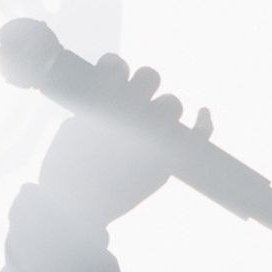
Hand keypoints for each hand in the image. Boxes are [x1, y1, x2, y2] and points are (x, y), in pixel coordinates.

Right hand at [37, 53, 213, 226]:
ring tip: (149, 120)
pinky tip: (203, 112)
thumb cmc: (67, 167)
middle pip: (150, 77)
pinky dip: (204, 122)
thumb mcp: (72, 128)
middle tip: (129, 98)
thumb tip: (111, 96)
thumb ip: (94, 108)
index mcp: (106, 100)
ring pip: (172, 102)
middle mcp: (134, 111)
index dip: (114, 66)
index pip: (119, 65)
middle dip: (140, 84)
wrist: (77, 206)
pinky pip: (199, 134)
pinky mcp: (169, 157)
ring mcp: (156, 133)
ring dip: (161, 107)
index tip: (109, 76)